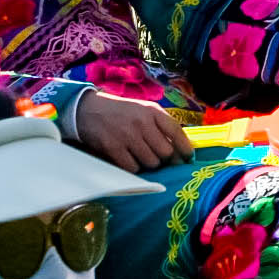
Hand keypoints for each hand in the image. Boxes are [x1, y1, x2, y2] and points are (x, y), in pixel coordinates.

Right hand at [70, 89, 192, 170]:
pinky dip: (134, 168)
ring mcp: (127, 136)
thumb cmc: (121, 112)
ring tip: (142, 157)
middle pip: (166, 153)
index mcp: (152, 111)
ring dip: (149, 165)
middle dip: (166, 160)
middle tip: (161, 161)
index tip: (189, 158)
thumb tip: (181, 150)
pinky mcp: (114, 148)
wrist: (89, 110)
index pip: (176, 131)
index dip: (185, 148)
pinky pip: (133, 168)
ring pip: (151, 163)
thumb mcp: (143, 110)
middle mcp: (142, 122)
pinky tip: (130, 160)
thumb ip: (161, 125)